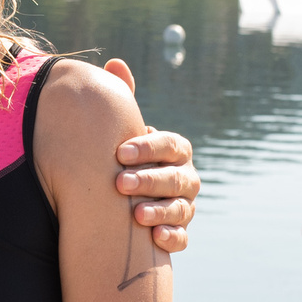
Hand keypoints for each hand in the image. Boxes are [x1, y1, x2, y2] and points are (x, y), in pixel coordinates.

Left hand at [101, 59, 196, 253]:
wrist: (124, 197)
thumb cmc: (125, 157)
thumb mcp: (124, 130)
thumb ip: (124, 100)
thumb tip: (114, 63)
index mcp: (175, 150)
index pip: (170, 145)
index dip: (148, 148)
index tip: (119, 152)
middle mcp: (186, 177)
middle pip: (175, 177)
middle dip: (148, 179)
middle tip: (119, 183)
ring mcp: (185, 205)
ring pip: (181, 207)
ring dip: (160, 210)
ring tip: (135, 214)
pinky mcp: (180, 232)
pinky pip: (182, 237)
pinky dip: (172, 237)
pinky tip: (154, 237)